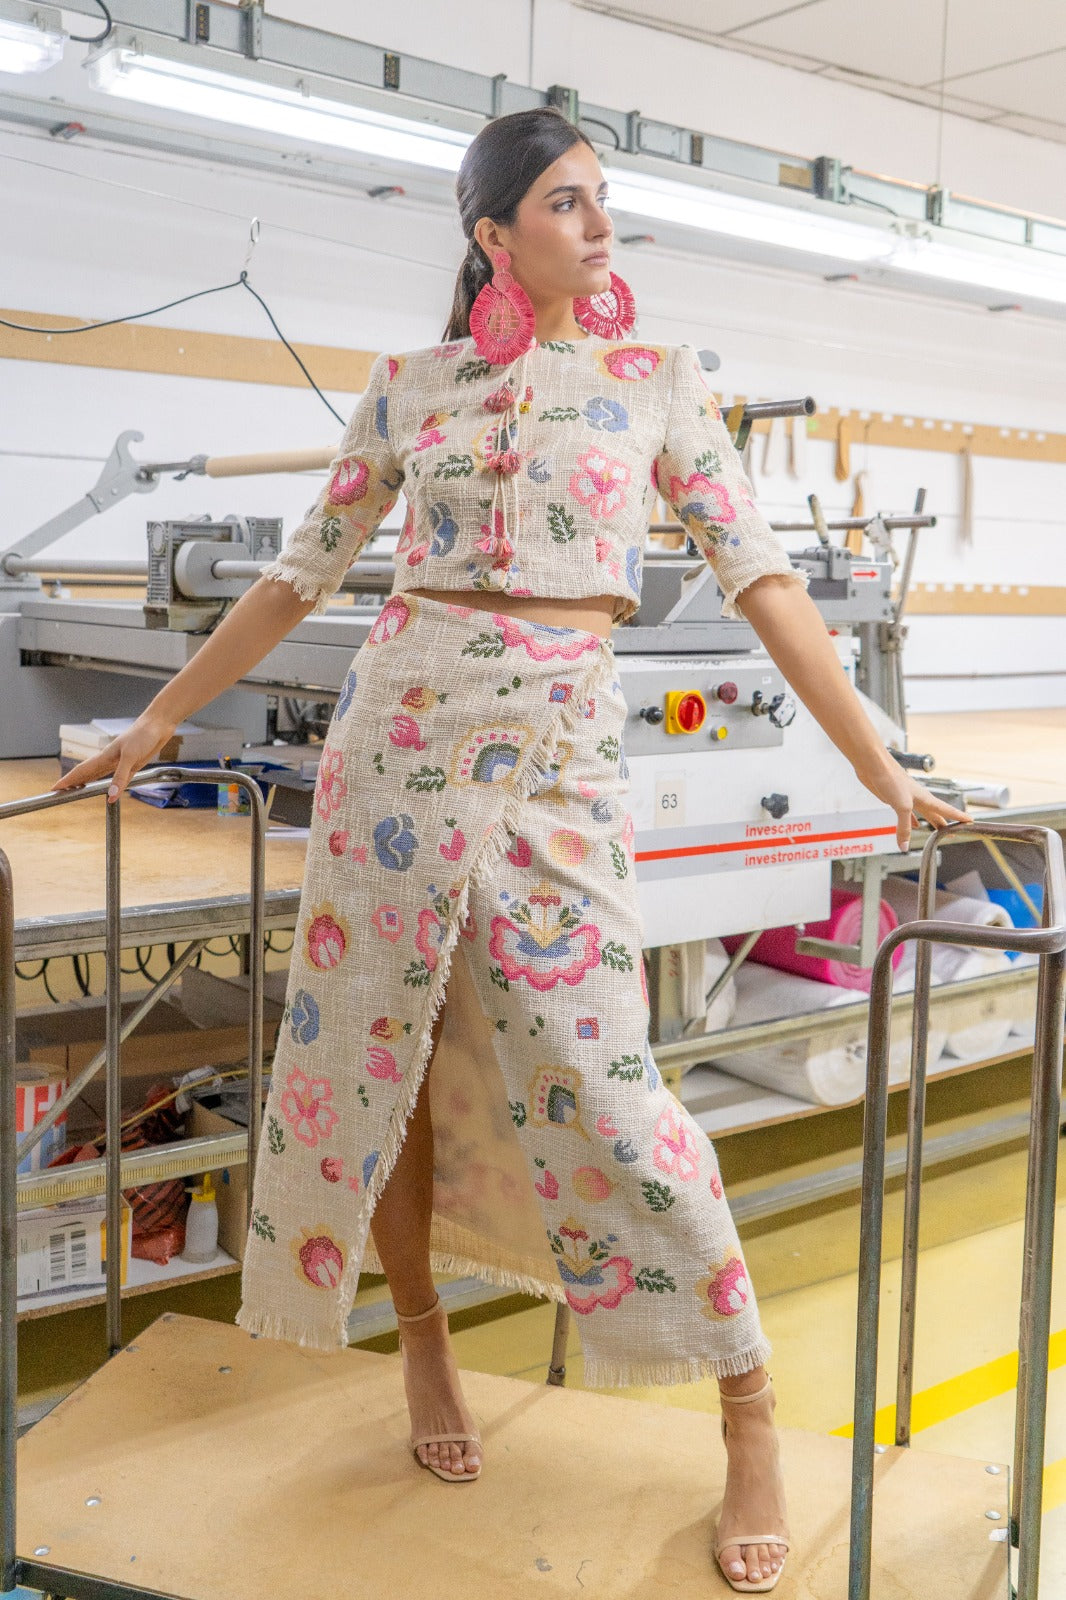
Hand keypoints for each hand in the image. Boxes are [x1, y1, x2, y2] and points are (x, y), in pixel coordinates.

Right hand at [51, 713, 175, 803]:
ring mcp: (120, 762)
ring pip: (99, 775)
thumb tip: (110, 796)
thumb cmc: (142, 735)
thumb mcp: (130, 758)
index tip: (55, 788)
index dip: (68, 780)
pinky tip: (108, 789)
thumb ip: (120, 777)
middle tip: (60, 792)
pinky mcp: (133, 765)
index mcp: (104, 757)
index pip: (81, 771)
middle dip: (73, 783)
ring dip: (87, 783)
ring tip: (76, 790)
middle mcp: (110, 760)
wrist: (158, 725)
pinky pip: (117, 779)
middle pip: (86, 774)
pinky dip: (110, 785)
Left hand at [854, 755, 970, 851]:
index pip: (947, 810)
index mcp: (925, 798)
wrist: (873, 765)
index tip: (972, 822)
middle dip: (945, 824)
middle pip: (936, 814)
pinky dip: (911, 821)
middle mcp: (918, 799)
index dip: (959, 817)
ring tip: (937, 832)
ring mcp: (906, 799)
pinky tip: (913, 825)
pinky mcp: (894, 799)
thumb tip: (904, 847)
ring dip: (930, 823)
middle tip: (954, 834)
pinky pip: (906, 814)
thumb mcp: (901, 806)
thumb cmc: (891, 779)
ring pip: (922, 814)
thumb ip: (904, 827)